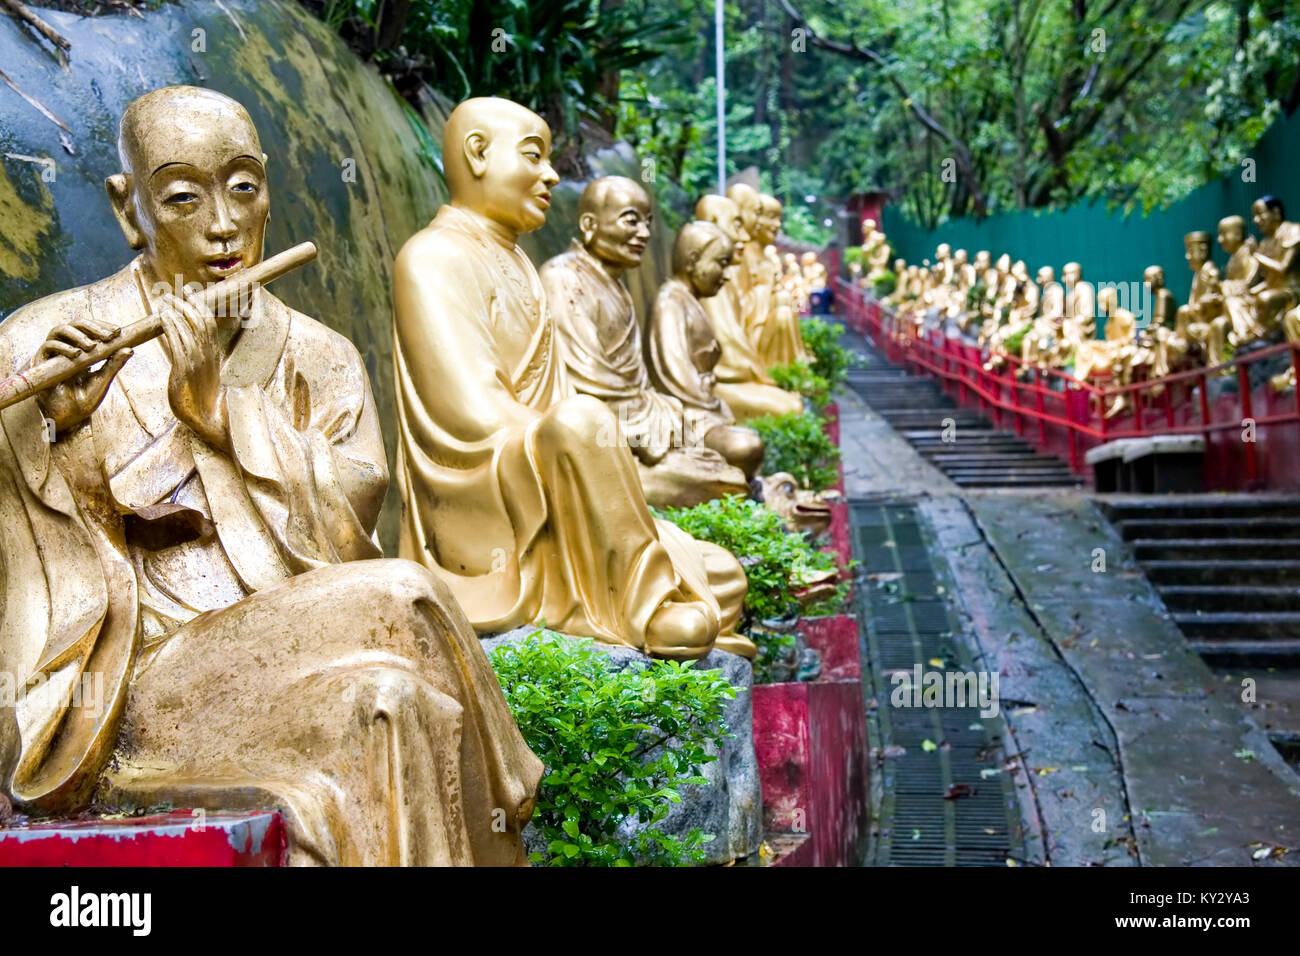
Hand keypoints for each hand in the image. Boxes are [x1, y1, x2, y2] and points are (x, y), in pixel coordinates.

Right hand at [33, 318, 132, 434]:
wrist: (68, 417)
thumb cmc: (84, 399)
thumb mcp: (103, 380)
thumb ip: (114, 364)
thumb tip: (130, 349)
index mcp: (82, 349)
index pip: (90, 329)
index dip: (102, 326)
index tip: (118, 331)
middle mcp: (66, 347)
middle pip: (75, 325)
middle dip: (93, 327)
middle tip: (109, 336)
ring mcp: (53, 353)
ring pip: (61, 330)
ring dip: (78, 335)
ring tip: (92, 346)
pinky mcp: (41, 362)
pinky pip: (48, 346)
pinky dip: (62, 347)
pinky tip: (76, 354)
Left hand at [158, 293, 228, 451]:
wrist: (208, 419)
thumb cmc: (203, 400)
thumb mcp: (203, 375)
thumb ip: (198, 359)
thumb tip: (190, 346)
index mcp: (213, 354)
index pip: (208, 323)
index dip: (198, 305)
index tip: (188, 292)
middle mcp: (208, 355)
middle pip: (200, 320)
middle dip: (186, 302)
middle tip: (171, 291)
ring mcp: (198, 362)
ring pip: (190, 328)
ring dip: (176, 310)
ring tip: (164, 300)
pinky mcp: (185, 371)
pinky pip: (179, 343)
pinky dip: (172, 327)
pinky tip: (164, 317)